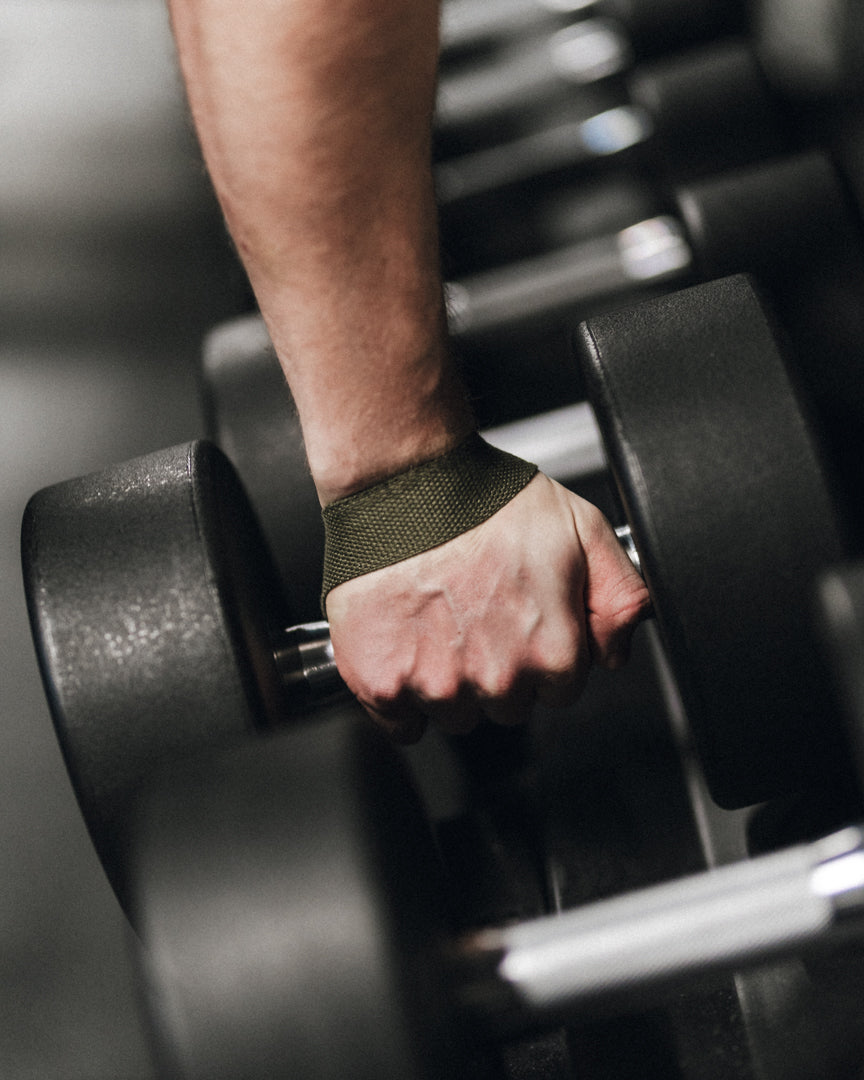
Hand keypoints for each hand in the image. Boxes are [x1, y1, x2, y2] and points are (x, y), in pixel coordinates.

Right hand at [325, 473, 650, 741]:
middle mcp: (497, 678)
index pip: (558, 690)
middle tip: (476, 613)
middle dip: (496, 670)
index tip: (518, 620)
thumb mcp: (583, 529)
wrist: (404, 483)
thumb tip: (617, 649)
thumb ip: (619, 595)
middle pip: (506, 706)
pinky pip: (400, 722)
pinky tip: (404, 646)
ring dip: (447, 681)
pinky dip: (398, 693)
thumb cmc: (486, 501)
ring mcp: (436, 685)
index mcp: (551, 651)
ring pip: (453, 714)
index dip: (540, 653)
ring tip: (436, 620)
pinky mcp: (382, 683)